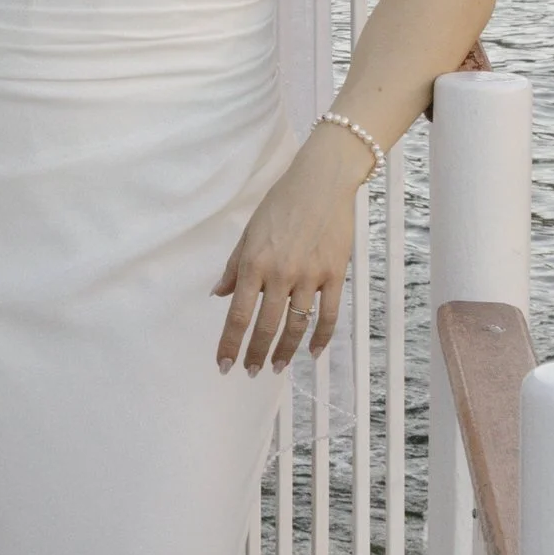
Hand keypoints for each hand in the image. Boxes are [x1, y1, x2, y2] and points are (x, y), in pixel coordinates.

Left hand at [213, 129, 370, 373]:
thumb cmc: (281, 203)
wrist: (321, 182)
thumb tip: (218, 295)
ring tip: (278, 367)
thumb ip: (234, 267)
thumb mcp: (249, 232)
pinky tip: (313, 353)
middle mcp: (280, 274)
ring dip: (285, 351)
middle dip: (256, 354)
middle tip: (250, 372)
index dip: (230, 343)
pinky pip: (329, 315)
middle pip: (266, 326)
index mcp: (254, 263)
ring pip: (296, 325)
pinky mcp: (335, 274)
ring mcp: (310, 276)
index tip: (224, 364)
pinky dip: (321, 337)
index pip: (238, 314)